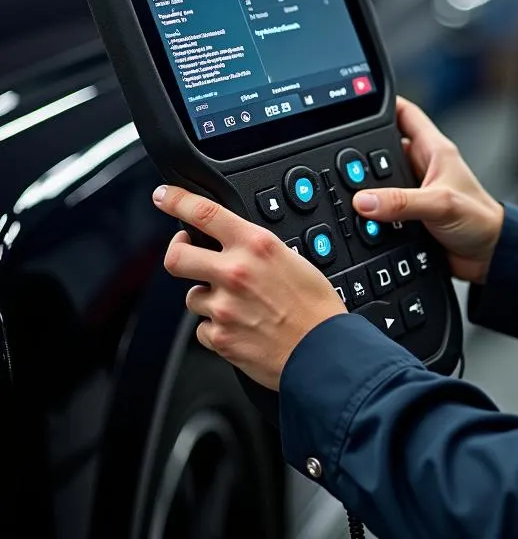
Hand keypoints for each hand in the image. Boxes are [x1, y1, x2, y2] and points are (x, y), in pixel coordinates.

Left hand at [153, 185, 344, 389]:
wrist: (322, 351)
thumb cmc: (316, 306)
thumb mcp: (292, 258)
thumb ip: (257, 250)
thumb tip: (236, 245)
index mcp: (256, 245)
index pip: (204, 213)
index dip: (176, 201)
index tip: (164, 197)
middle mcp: (235, 272)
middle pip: (176, 256)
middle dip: (178, 252)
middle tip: (187, 253)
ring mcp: (223, 307)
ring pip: (192, 297)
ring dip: (207, 298)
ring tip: (237, 304)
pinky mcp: (219, 338)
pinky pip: (202, 328)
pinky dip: (216, 328)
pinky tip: (240, 327)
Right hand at [352, 97, 504, 285]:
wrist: (488, 257)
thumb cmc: (481, 220)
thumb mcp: (440, 205)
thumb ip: (402, 202)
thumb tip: (365, 201)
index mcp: (434, 150)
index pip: (405, 114)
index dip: (383, 104)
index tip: (355, 102)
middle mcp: (422, 166)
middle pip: (383, 148)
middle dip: (362, 153)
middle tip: (339, 160)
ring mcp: (414, 190)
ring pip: (379, 179)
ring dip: (366, 187)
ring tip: (348, 192)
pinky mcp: (409, 214)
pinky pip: (381, 206)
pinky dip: (370, 212)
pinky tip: (360, 218)